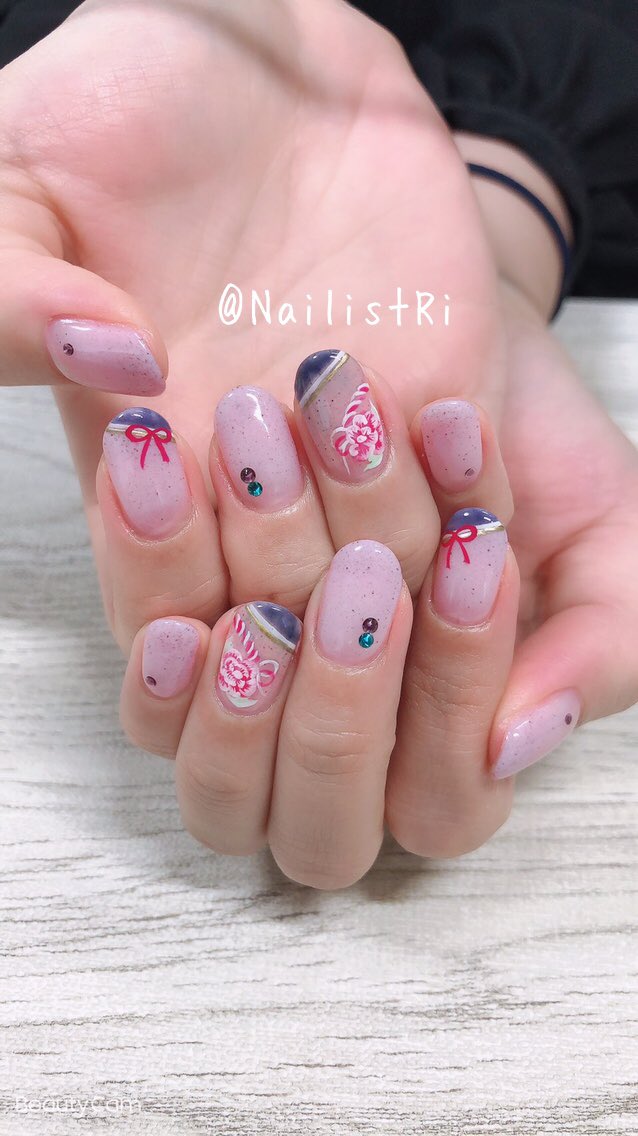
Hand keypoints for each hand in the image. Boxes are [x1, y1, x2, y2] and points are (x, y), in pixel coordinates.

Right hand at [0, 0, 503, 646]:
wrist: (260, 58)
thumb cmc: (120, 114)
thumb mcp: (13, 184)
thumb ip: (8, 295)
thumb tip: (114, 369)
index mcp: (144, 490)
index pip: (162, 626)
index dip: (164, 589)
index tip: (159, 460)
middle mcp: (254, 505)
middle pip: (279, 648)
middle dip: (273, 565)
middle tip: (250, 409)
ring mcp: (355, 473)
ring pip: (386, 603)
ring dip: (368, 521)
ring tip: (327, 371)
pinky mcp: (446, 419)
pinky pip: (478, 517)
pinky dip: (466, 489)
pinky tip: (426, 396)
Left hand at [113, 281, 637, 887]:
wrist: (429, 322)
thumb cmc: (516, 441)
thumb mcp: (603, 533)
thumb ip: (598, 647)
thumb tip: (517, 743)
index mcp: (449, 748)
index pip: (441, 799)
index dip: (456, 688)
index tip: (475, 546)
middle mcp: (341, 745)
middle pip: (320, 827)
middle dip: (343, 702)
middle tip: (366, 565)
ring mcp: (245, 704)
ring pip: (217, 771)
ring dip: (246, 658)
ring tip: (275, 502)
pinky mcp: (162, 631)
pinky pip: (140, 681)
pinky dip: (150, 587)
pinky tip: (168, 499)